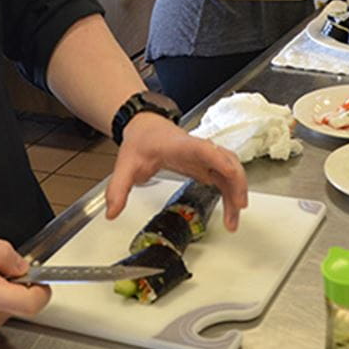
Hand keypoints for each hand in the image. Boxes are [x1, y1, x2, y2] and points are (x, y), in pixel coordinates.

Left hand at [105, 114, 247, 231]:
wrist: (146, 127)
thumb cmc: (141, 141)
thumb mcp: (125, 165)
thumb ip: (118, 189)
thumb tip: (112, 213)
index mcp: (181, 145)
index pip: (204, 149)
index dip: (219, 160)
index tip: (231, 174)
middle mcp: (198, 149)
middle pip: (226, 161)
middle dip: (236, 183)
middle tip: (237, 209)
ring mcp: (205, 156)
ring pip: (231, 170)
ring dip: (236, 193)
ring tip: (233, 222)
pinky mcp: (207, 165)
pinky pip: (225, 178)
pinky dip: (231, 194)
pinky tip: (231, 211)